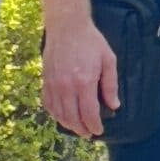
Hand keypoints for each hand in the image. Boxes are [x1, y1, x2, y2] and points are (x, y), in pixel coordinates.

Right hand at [41, 17, 118, 139]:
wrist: (67, 26)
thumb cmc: (90, 42)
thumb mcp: (108, 60)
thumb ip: (110, 85)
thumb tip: (114, 105)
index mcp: (84, 82)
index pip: (88, 113)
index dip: (94, 125)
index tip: (98, 130)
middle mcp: (66, 87)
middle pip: (72, 118)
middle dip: (82, 129)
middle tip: (89, 133)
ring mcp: (53, 85)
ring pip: (58, 114)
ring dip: (68, 124)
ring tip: (77, 127)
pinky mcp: (45, 81)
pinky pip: (48, 104)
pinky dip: (55, 114)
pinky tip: (62, 116)